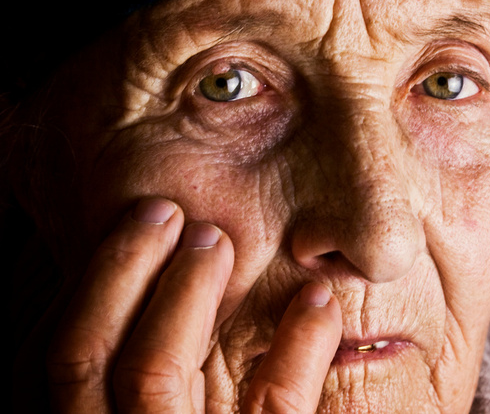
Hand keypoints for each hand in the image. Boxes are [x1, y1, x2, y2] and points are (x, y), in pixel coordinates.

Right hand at [44, 197, 341, 412]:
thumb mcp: (171, 412)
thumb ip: (151, 367)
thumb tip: (161, 273)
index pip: (54, 364)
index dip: (88, 286)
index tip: (133, 222)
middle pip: (83, 363)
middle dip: (120, 272)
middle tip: (167, 213)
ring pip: (150, 380)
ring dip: (183, 296)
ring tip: (218, 239)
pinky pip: (271, 413)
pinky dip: (295, 349)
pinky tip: (318, 303)